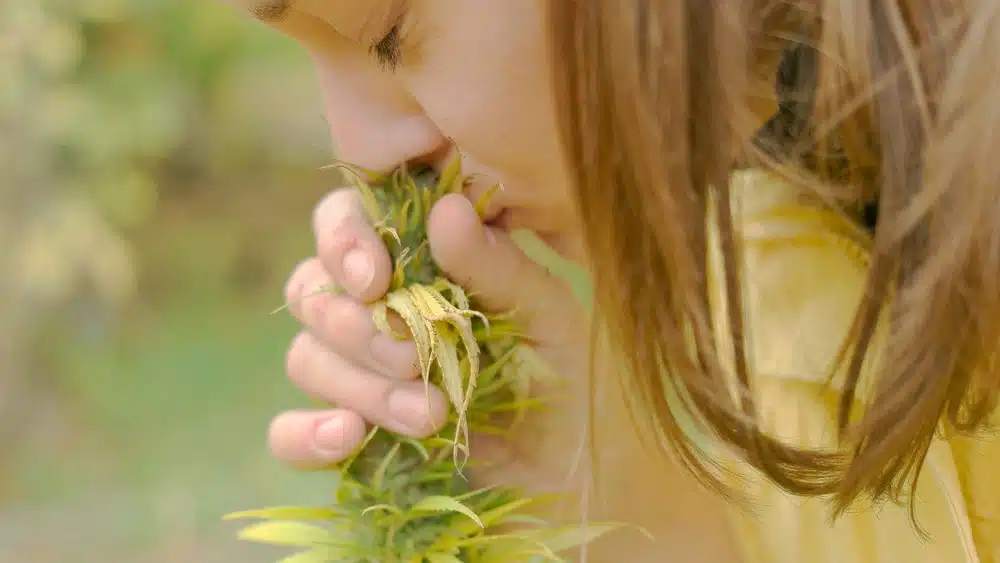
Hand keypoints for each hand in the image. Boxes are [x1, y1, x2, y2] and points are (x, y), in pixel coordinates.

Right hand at [267, 186, 588, 477]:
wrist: (571, 467)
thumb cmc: (560, 373)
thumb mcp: (546, 316)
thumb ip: (496, 266)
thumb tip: (446, 209)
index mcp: (414, 262)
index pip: (344, 222)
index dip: (343, 241)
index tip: (375, 280)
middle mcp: (372, 310)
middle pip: (313, 294)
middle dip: (359, 329)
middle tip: (416, 359)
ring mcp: (354, 374)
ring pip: (305, 358)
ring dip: (359, 386)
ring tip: (429, 417)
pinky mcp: (347, 436)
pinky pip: (287, 432)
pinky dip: (305, 434)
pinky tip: (348, 438)